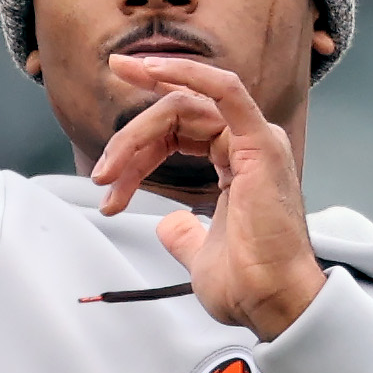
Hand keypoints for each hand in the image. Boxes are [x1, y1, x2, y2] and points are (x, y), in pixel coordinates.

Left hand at [91, 55, 326, 339]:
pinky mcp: (260, 143)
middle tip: (101, 175)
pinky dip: (187, 73)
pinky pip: (225, 91)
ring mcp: (257, 141)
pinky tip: (151, 70)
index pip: (181, 130)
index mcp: (240, 163)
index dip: (139, 134)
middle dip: (129, 140)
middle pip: (176, 115)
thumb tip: (168, 226)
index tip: (105, 160)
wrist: (271, 302)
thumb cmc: (245, 284)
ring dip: (137, 132)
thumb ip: (184, 234)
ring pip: (184, 106)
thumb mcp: (199, 254)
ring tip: (109, 170)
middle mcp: (251, 144)